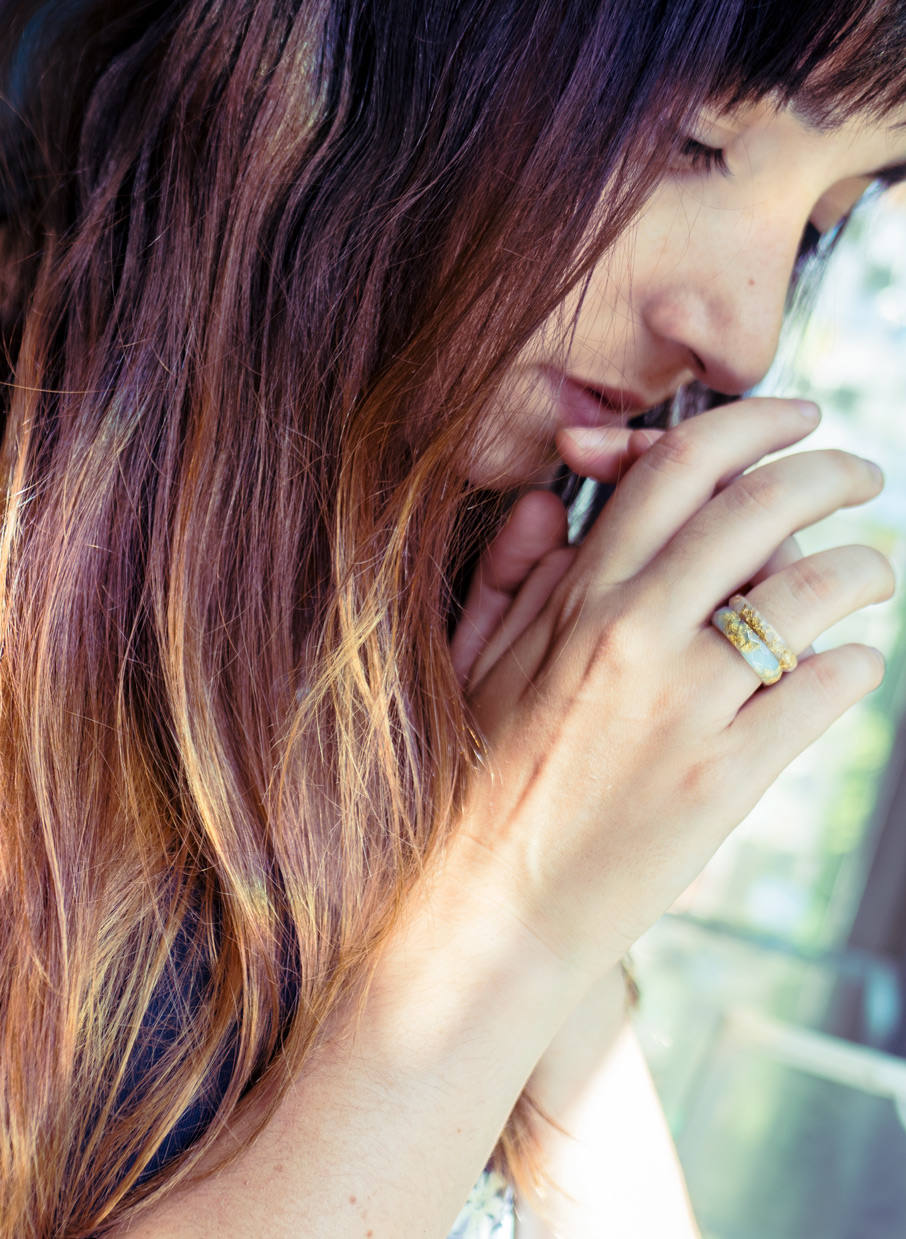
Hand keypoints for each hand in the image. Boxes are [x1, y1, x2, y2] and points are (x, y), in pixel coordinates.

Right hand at [448, 398, 890, 989]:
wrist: (488, 914)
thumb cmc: (476, 784)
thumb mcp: (472, 668)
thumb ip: (511, 576)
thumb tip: (557, 504)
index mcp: (575, 601)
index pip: (677, 469)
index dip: (750, 424)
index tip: (795, 419)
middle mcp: (632, 636)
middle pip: (758, 509)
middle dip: (828, 471)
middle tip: (858, 472)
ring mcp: (683, 708)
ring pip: (808, 594)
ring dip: (860, 567)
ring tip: (872, 571)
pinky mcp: (722, 780)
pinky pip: (821, 690)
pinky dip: (855, 662)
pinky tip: (853, 660)